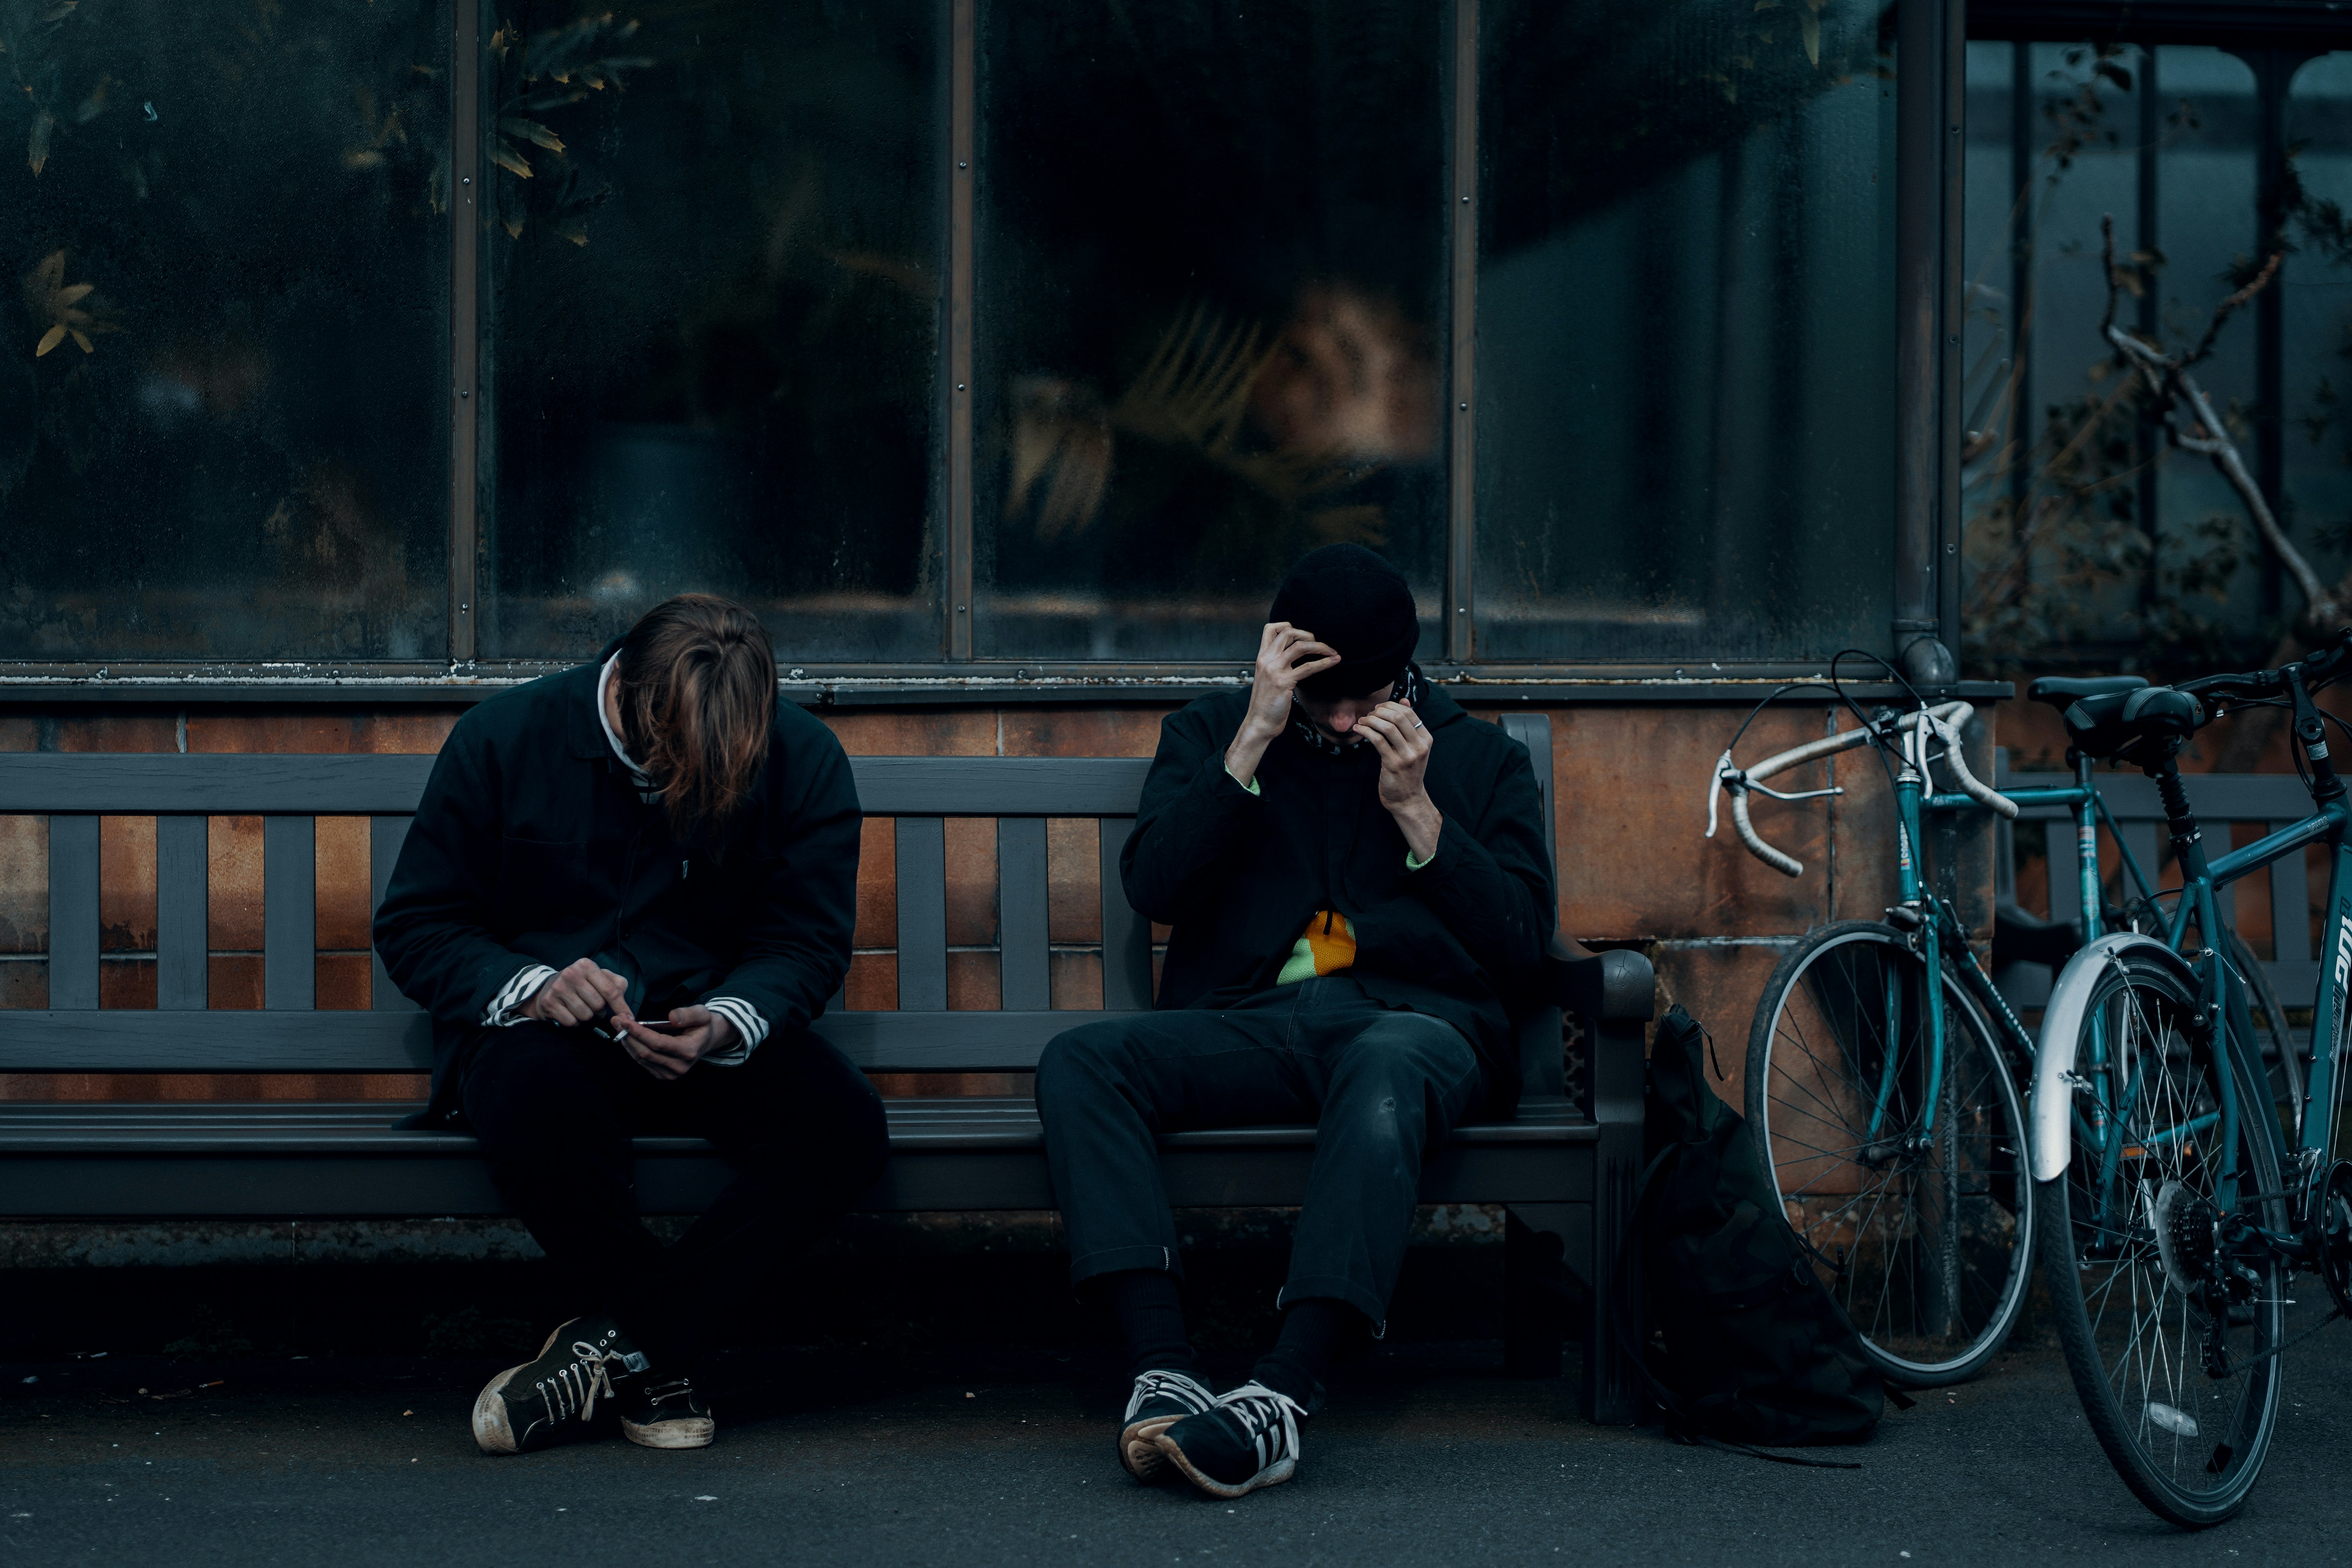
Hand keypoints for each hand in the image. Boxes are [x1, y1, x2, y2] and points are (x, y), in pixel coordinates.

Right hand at [522, 959, 634, 1030]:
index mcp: (586, 965)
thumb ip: (616, 985)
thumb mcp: (598, 978)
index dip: (621, 1007)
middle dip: (599, 1011)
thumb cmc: (579, 984)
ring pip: (586, 1015)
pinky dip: (574, 1022)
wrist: (547, 988)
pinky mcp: (549, 1002)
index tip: (628, 1018)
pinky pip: (571, 1022)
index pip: (610, 990)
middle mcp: (571, 973)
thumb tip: (624, 1005)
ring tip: (580, 1007)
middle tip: (592, 1006)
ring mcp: (558, 988)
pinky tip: (569, 1013)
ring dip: (586, 1016)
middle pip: (598, 1005)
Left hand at [618, 1005, 736, 1080]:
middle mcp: (679, 1067)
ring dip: (627, 1042)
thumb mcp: (702, 1013)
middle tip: (616, 1020)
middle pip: (646, 1053)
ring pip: (641, 1058)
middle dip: (628, 1036)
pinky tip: (627, 1036)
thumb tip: (672, 1017)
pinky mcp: (663, 1075)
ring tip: (619, 1026)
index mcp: (689, 1051)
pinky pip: (642, 1062)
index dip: (638, 1032)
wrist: (705, 1039)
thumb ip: (688, 1014)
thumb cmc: (701, 1024)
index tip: (624, 1020)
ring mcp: (670, 1074)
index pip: (657, 1043)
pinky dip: (632, 1049)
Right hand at [1227, 621, 1341, 786]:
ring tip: (1332, 652)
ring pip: (1300, 646)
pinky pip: (1308, 667)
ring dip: (1321, 646)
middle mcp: (1266, 660)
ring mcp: (1274, 670)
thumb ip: (1277, 665)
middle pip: (1288, 632)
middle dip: (1309, 635)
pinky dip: (1324, 662)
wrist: (1259, 723)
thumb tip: (1294, 657)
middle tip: (1320, 645)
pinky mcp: (1284, 682)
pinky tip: (1334, 662)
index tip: (1302, 637)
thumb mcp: (1267, 678)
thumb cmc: (1266, 703)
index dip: (1289, 626)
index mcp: (1261, 657)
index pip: (1270, 628)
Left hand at [1356, 698, 1441, 860]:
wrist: (1407, 799)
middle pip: (1398, 717)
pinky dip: (1365, 731)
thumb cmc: (1407, 771)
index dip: (1391, 706)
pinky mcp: (1393, 764)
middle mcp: (1419, 746)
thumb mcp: (1414, 747)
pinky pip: (1377, 740)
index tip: (1379, 708)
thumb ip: (1409, 725)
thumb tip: (1404, 700)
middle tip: (1369, 714)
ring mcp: (1407, 756)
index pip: (1409, 713)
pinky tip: (1358, 729)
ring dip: (1370, 720)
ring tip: (1362, 721)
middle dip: (1380, 711)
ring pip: (1387, 727)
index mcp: (1426, 739)